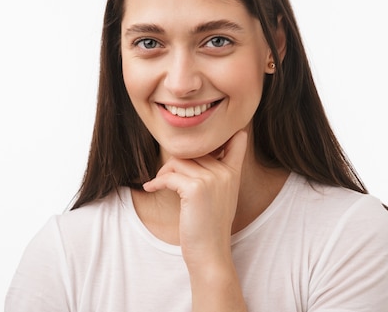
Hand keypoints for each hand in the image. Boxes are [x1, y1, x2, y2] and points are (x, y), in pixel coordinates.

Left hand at [142, 129, 247, 269]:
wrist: (210, 253)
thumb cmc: (209, 225)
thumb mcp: (220, 195)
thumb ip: (216, 172)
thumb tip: (191, 153)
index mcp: (233, 173)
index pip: (237, 140)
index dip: (223, 134)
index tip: (201, 139)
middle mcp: (225, 172)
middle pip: (194, 150)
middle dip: (176, 162)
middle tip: (166, 177)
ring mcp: (211, 179)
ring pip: (179, 160)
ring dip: (164, 172)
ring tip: (160, 184)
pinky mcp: (195, 188)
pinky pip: (169, 175)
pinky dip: (156, 182)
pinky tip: (150, 188)